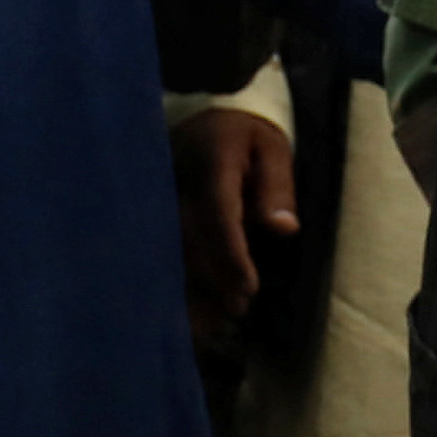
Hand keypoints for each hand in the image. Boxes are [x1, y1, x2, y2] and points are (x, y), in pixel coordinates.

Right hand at [173, 108, 293, 319]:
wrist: (204, 115)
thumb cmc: (248, 136)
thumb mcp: (273, 149)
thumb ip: (277, 186)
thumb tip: (284, 230)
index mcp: (212, 162)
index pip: (219, 213)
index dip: (231, 254)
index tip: (248, 288)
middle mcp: (178, 180)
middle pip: (190, 237)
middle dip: (213, 277)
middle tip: (237, 309)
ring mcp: (160, 195)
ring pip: (169, 247)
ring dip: (189, 285)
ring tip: (212, 321)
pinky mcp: (152, 209)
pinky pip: (160, 246)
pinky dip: (173, 277)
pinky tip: (186, 308)